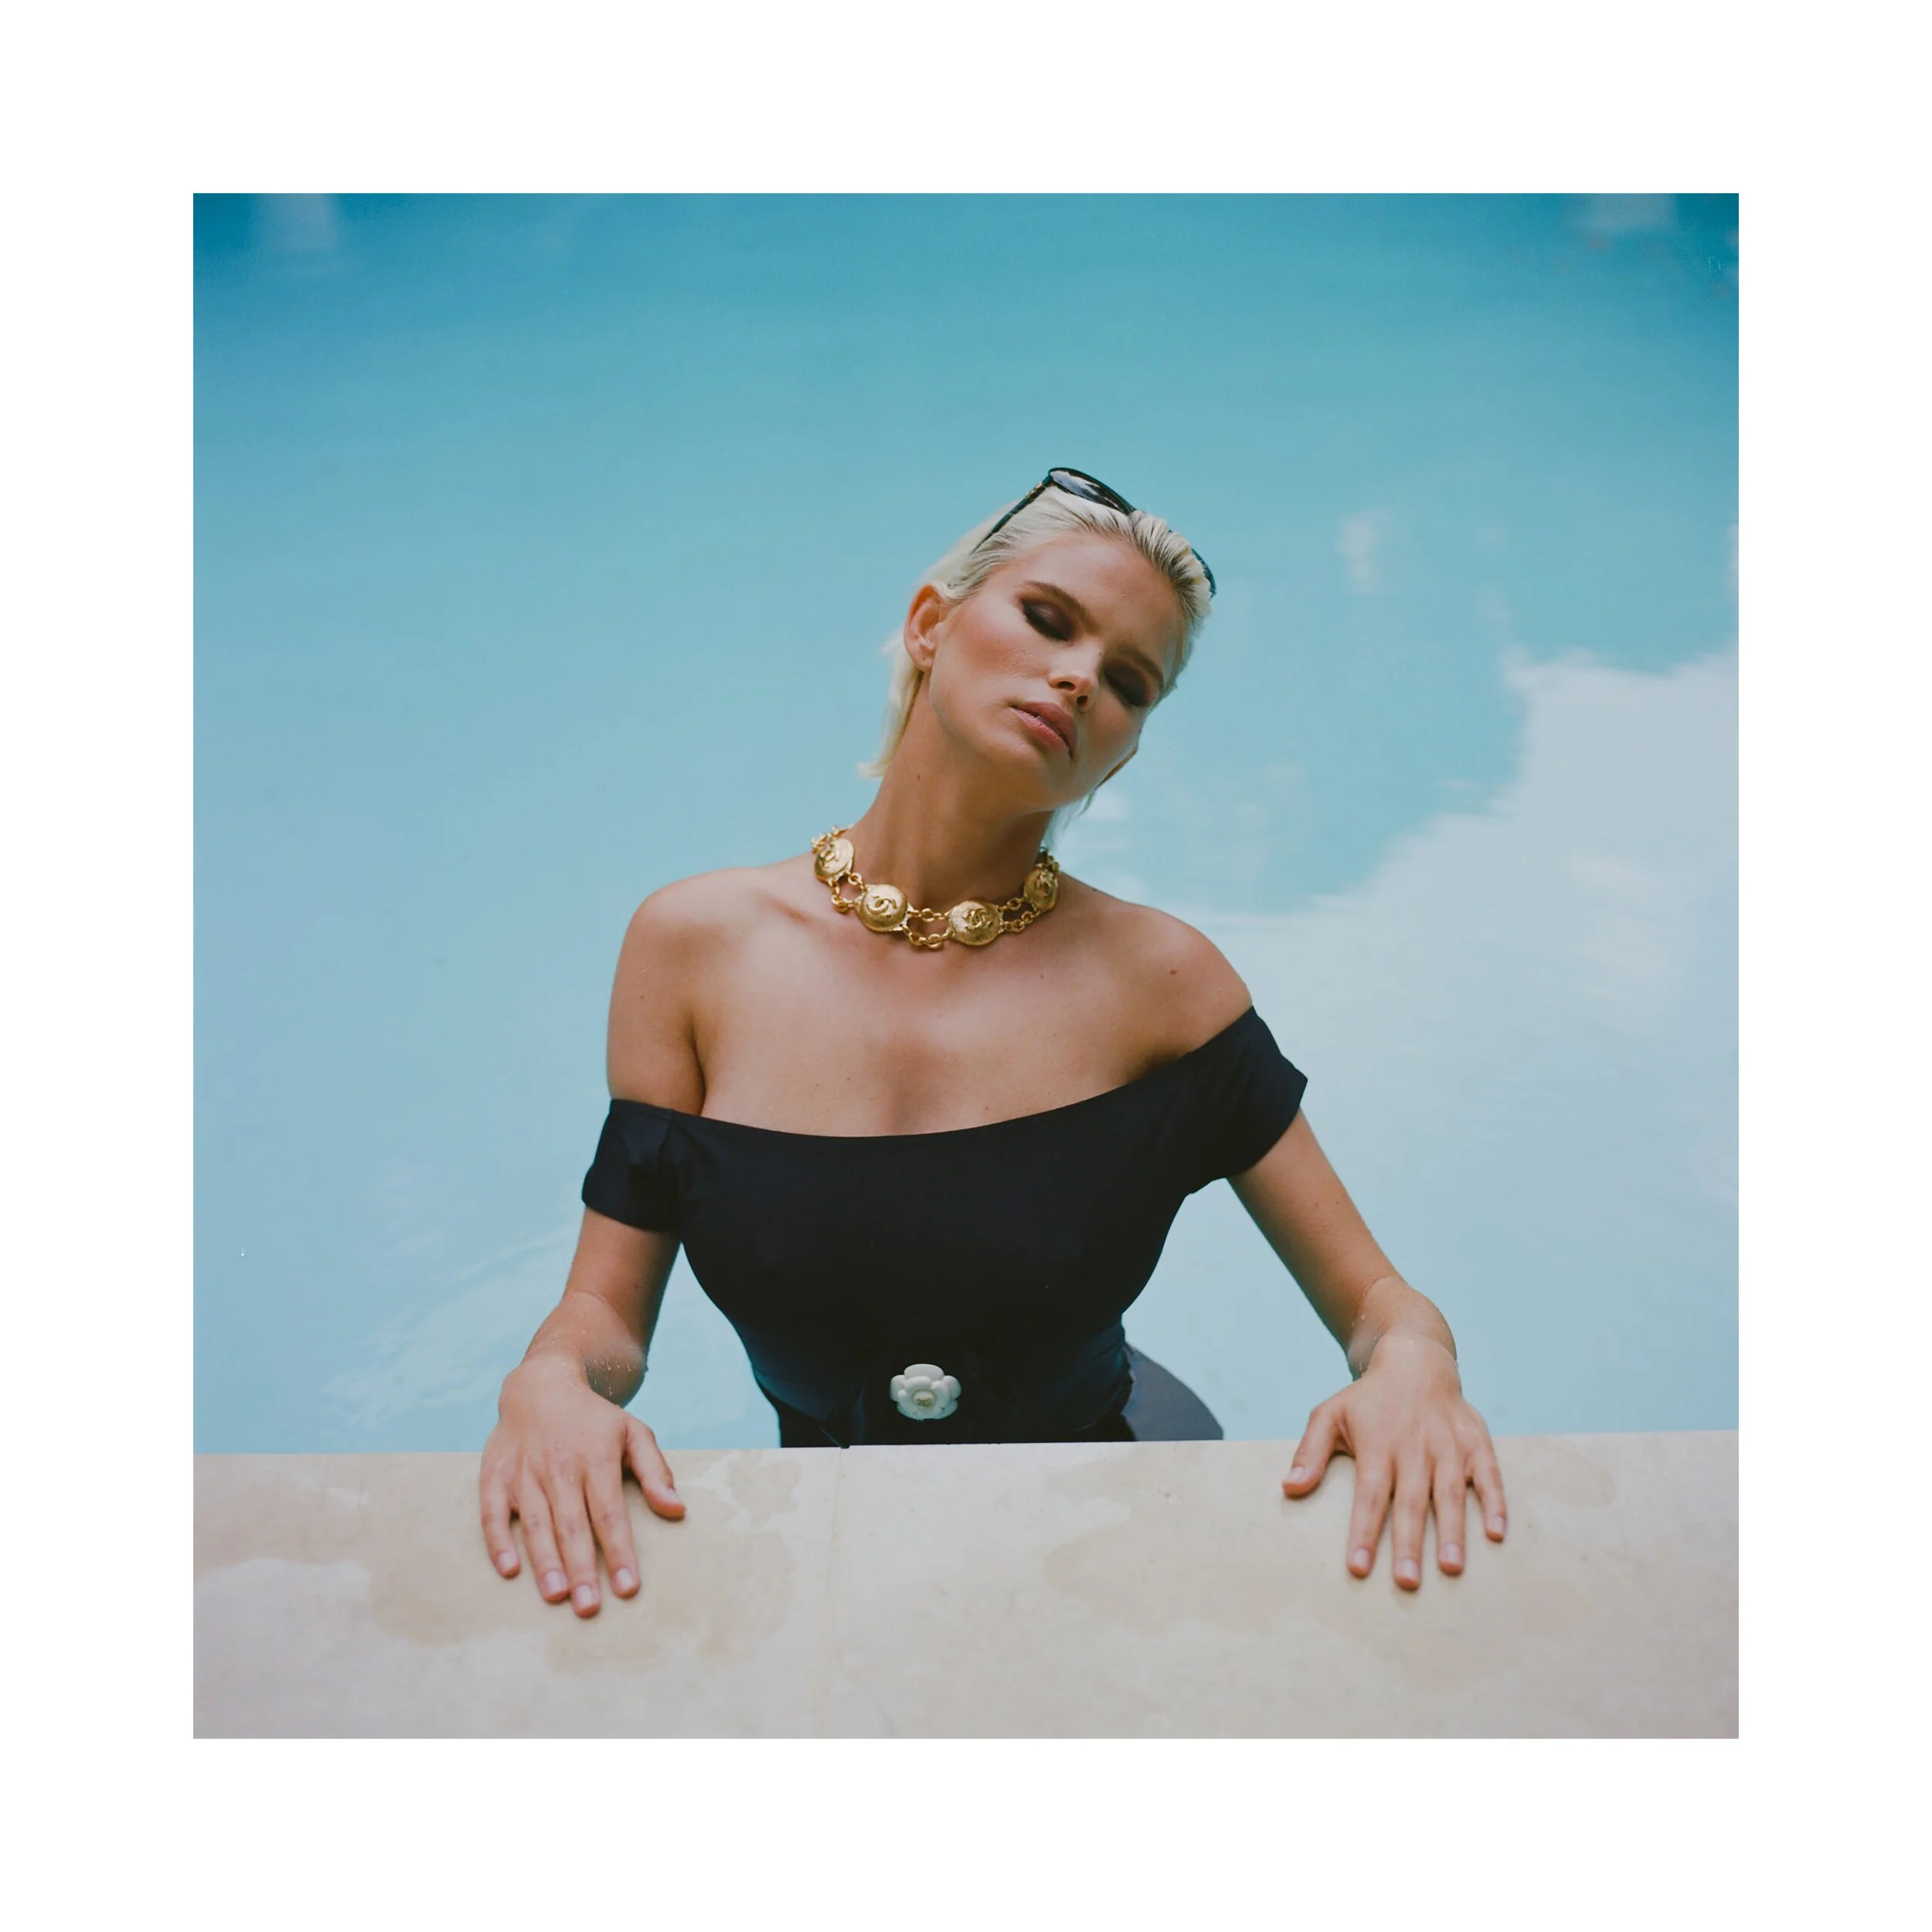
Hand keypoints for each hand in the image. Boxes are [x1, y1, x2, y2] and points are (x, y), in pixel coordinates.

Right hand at [479, 1356, 684, 1615]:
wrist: (540, 1384)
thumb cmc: (593, 1420)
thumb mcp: (633, 1433)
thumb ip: (655, 1471)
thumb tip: (677, 1510)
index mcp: (596, 1458)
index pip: (610, 1513)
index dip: (619, 1551)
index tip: (627, 1587)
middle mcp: (559, 1467)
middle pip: (573, 1524)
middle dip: (582, 1568)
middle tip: (589, 1608)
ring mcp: (524, 1471)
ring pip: (536, 1522)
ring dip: (545, 1560)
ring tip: (556, 1596)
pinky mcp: (495, 1475)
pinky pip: (493, 1511)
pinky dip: (498, 1540)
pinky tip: (508, 1569)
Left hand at [1280, 1332, 1506, 1588]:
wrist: (1415, 1361)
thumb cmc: (1368, 1399)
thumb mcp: (1330, 1415)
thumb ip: (1310, 1452)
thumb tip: (1289, 1489)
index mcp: (1378, 1447)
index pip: (1369, 1496)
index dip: (1363, 1532)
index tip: (1358, 1569)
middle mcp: (1414, 1448)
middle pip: (1410, 1502)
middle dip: (1408, 1543)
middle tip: (1407, 1582)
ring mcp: (1448, 1446)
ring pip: (1450, 1492)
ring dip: (1453, 1530)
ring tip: (1451, 1567)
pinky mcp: (1476, 1443)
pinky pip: (1489, 1475)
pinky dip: (1495, 1502)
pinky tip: (1497, 1533)